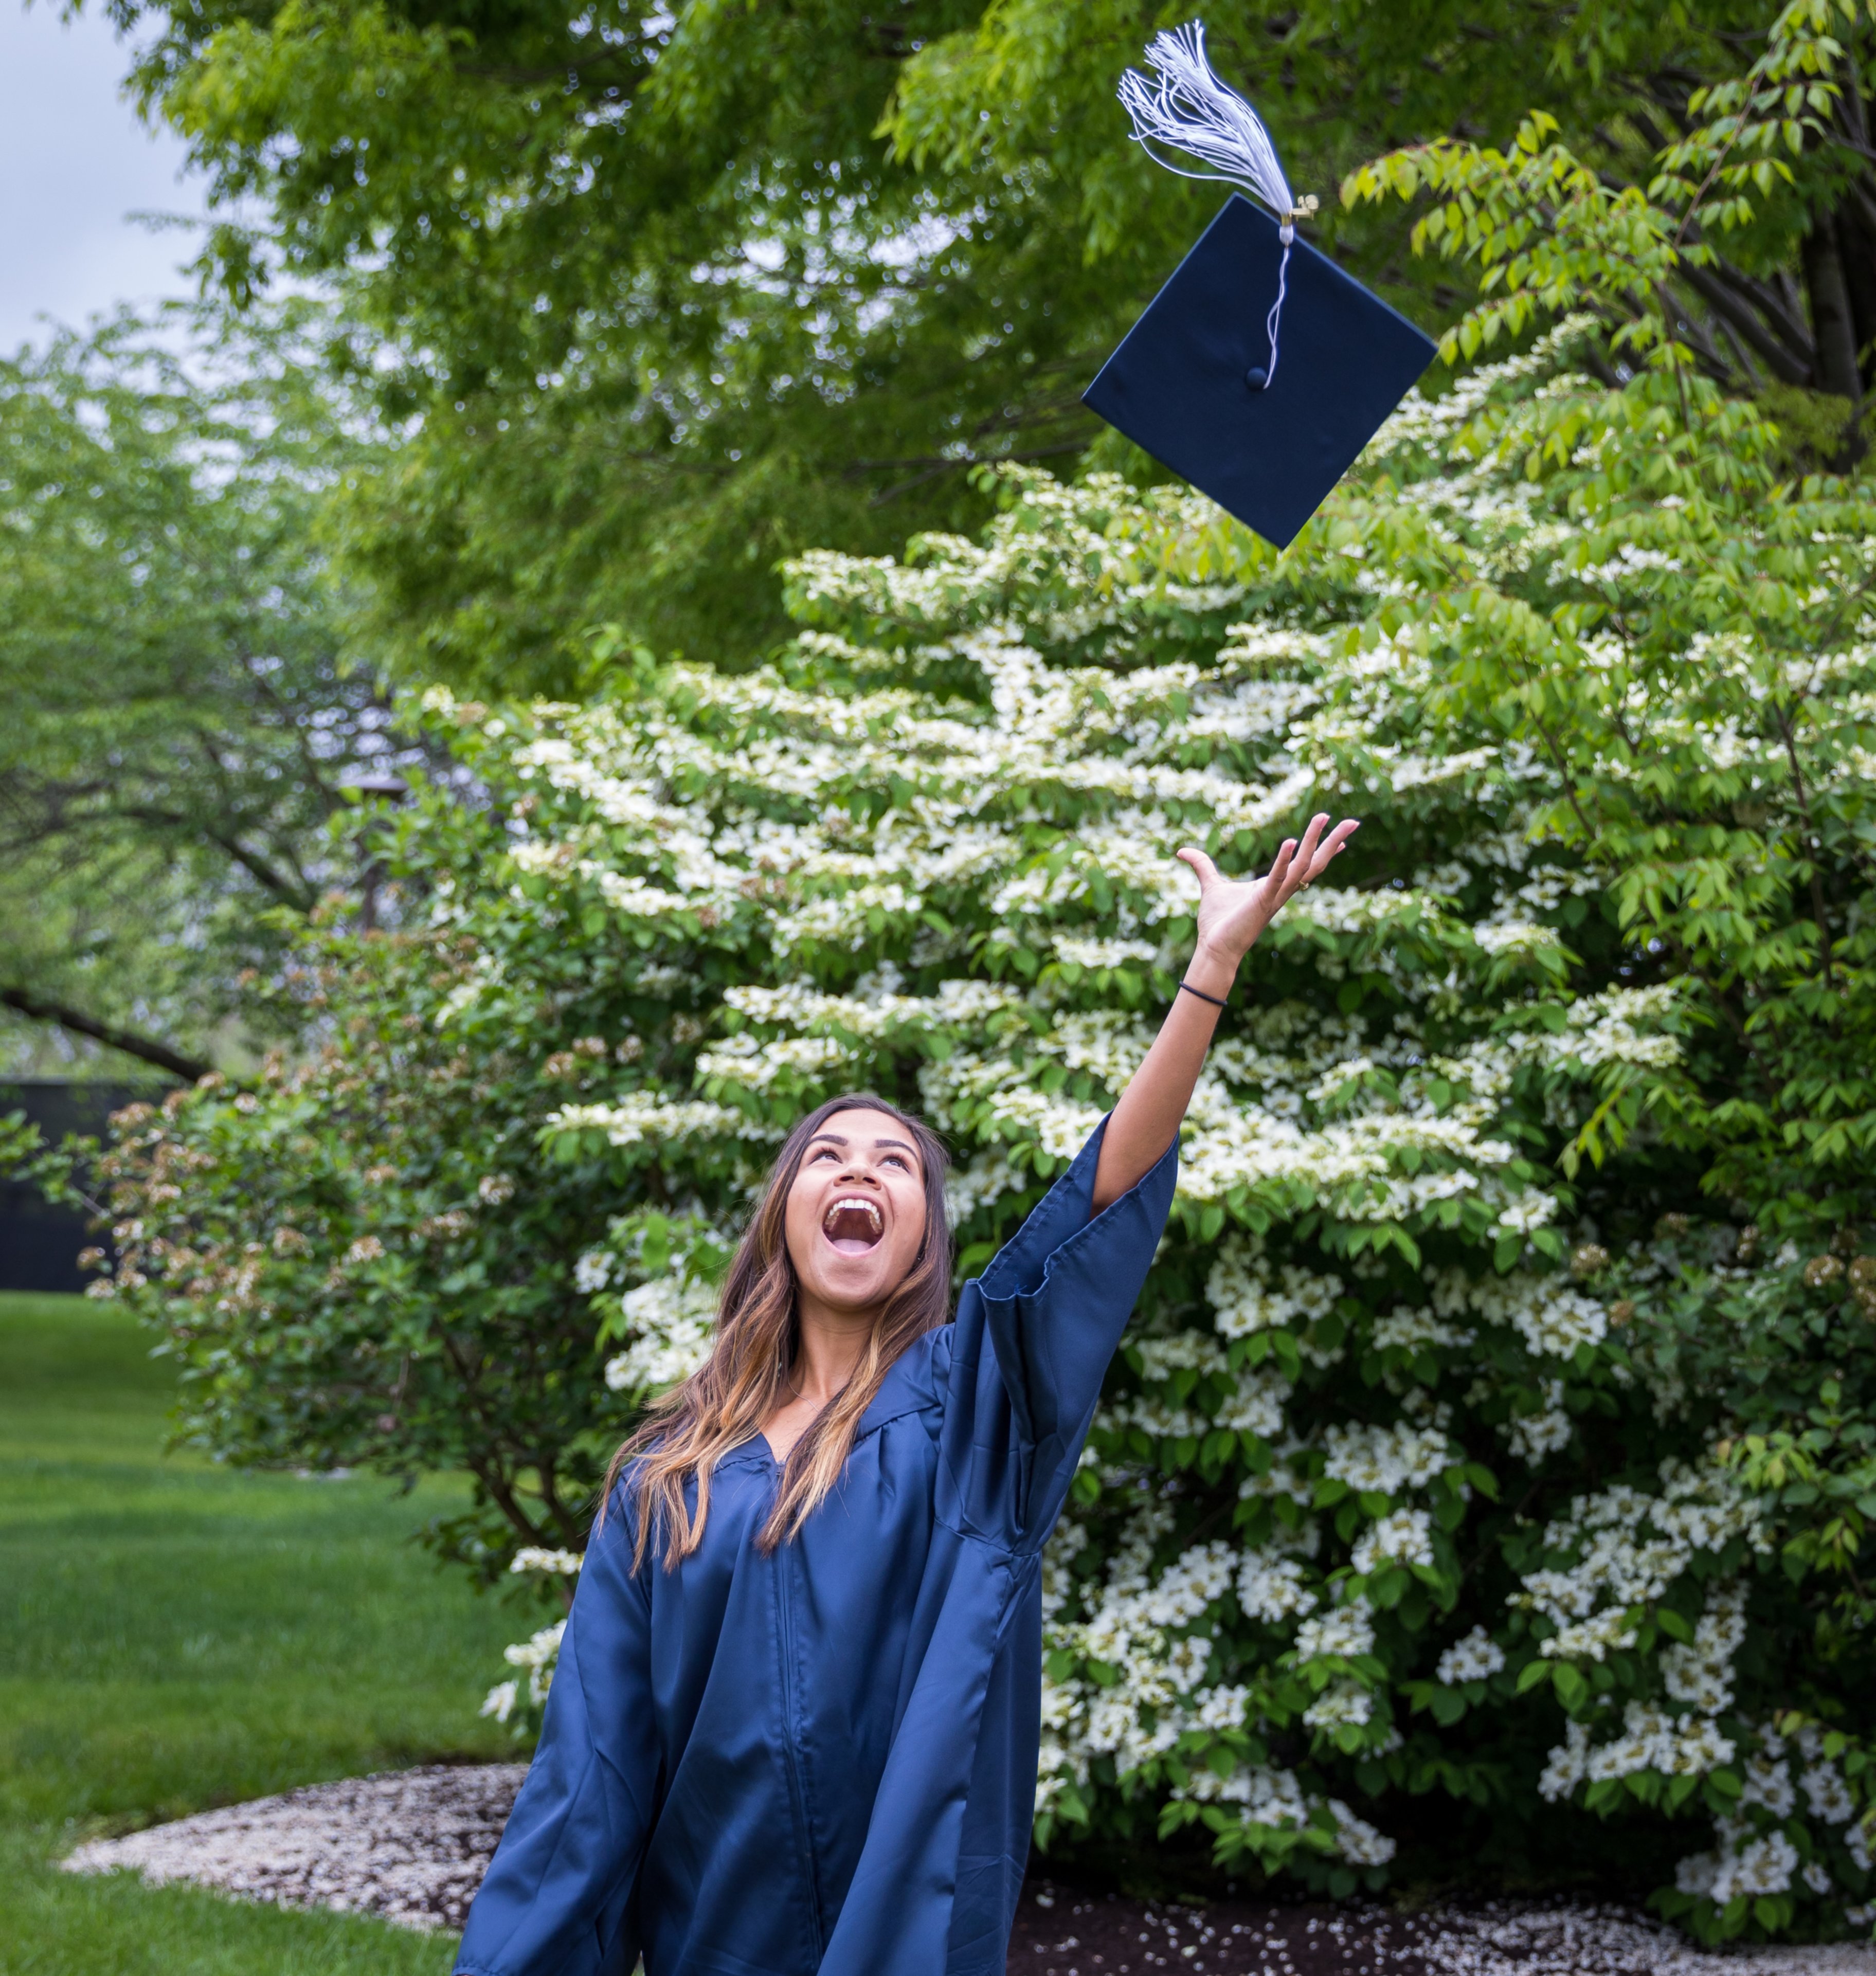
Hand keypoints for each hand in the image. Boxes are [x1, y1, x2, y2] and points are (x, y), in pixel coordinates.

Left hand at [1177, 813, 1359, 968]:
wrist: (1213, 948)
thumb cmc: (1217, 922)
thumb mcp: (1210, 885)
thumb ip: (1201, 865)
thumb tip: (1181, 850)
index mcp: (1274, 885)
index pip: (1305, 863)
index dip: (1324, 849)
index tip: (1342, 836)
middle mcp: (1282, 890)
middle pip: (1315, 862)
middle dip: (1333, 841)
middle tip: (1354, 822)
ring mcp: (1275, 896)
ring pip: (1304, 866)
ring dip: (1315, 842)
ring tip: (1325, 818)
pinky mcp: (1262, 902)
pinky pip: (1277, 878)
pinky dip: (1283, 860)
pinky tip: (1289, 841)